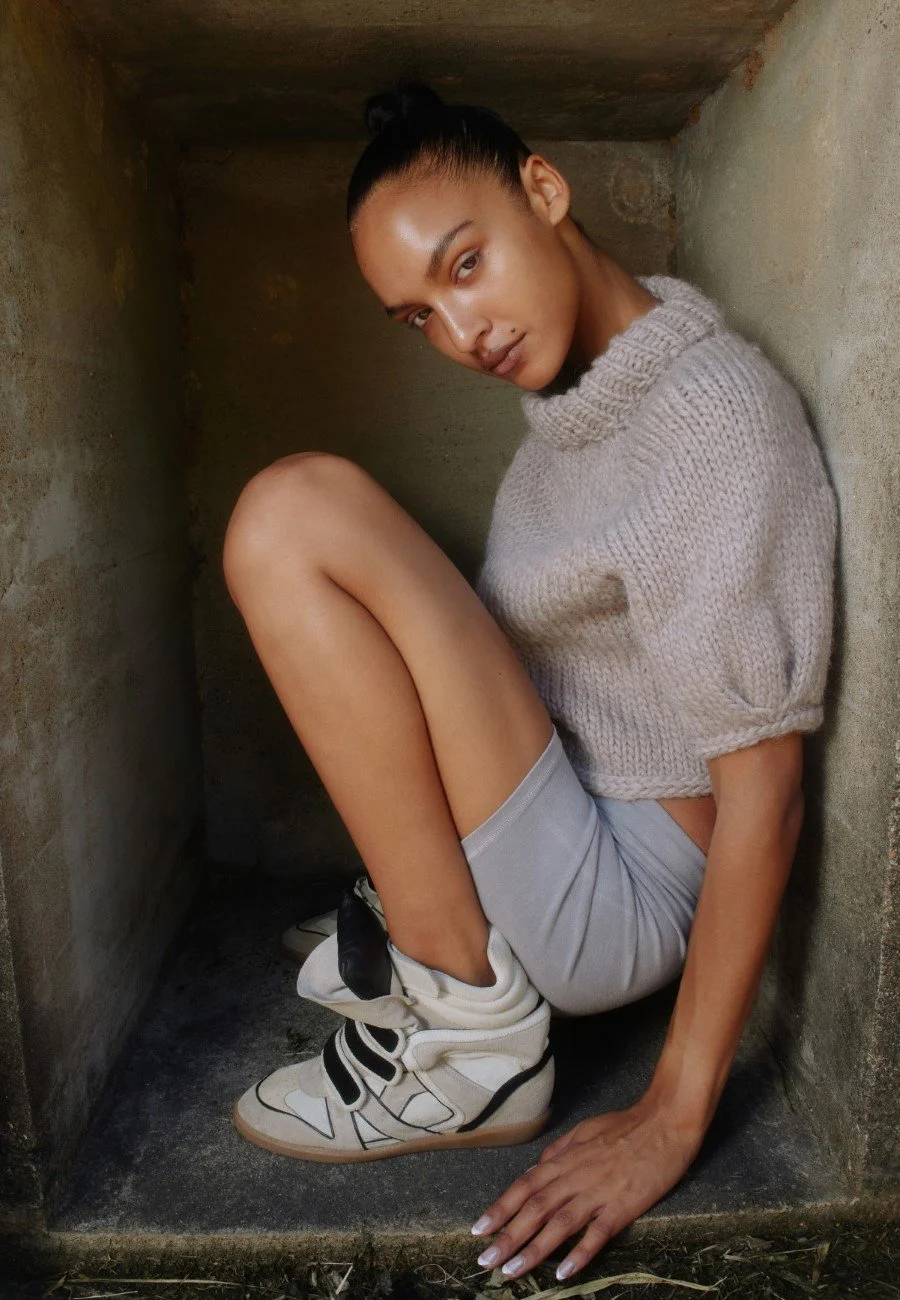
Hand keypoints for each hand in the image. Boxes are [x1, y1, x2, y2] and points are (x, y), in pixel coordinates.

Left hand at [470, 1095, 705, 1281]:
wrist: (664, 1122)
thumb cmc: (625, 1126)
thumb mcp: (584, 1131)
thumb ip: (560, 1150)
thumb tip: (538, 1167)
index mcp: (565, 1158)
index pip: (524, 1186)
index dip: (500, 1208)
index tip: (479, 1229)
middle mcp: (575, 1176)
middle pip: (534, 1208)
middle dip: (507, 1236)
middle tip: (485, 1260)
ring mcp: (598, 1191)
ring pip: (558, 1224)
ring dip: (533, 1250)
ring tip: (512, 1271)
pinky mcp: (623, 1206)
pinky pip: (597, 1233)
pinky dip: (578, 1253)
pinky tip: (562, 1272)